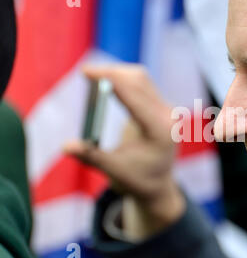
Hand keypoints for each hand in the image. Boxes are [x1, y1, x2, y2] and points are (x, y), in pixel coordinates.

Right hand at [64, 64, 184, 239]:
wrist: (158, 185)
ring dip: (117, 73)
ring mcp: (166, 110)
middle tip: (85, 72)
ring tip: (92, 75)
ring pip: (141, 79)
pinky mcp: (161, 107)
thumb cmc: (138, 180)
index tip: (87, 71)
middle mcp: (167, 116)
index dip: (111, 80)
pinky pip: (142, 85)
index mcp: (160, 130)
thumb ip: (92, 156)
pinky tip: (106, 79)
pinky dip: (123, 79)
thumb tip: (66, 146)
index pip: (135, 97)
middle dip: (111, 72)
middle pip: (138, 81)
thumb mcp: (115, 171)